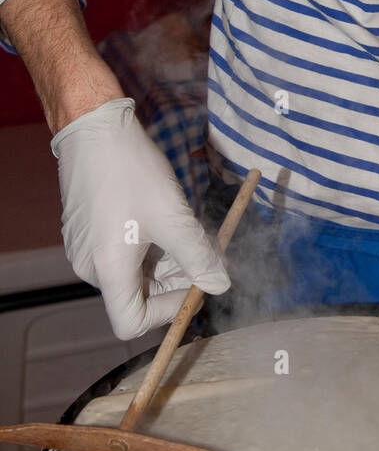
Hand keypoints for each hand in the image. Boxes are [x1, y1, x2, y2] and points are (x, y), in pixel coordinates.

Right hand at [51, 98, 229, 339]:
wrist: (94, 128)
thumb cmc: (130, 170)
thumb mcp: (173, 216)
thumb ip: (199, 256)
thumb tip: (220, 286)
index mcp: (107, 269)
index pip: (132, 321)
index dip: (167, 311)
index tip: (194, 283)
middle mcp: (90, 265)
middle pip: (136, 295)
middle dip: (174, 277)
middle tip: (200, 248)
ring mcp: (86, 247)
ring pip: (133, 271)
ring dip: (164, 258)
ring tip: (182, 224)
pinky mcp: (88, 230)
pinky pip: (123, 251)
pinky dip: (149, 243)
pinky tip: (162, 215)